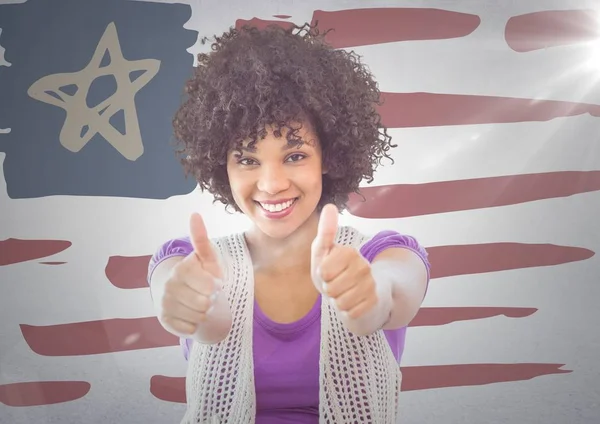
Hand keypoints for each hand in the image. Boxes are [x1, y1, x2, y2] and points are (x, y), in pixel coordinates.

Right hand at [159, 213, 223, 336]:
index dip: (217, 286)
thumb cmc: (201, 274)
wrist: (182, 294)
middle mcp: (169, 286)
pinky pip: (189, 329)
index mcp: (181, 269)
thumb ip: (201, 239)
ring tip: (200, 303)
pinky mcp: (164, 320)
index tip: (214, 282)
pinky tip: (190, 314)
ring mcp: (164, 303)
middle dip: (211, 300)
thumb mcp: (207, 258)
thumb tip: (195, 214)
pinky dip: (194, 324)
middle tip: (207, 295)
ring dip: (204, 312)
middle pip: (205, 303)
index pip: (210, 286)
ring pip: (199, 317)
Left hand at [310, 204, 379, 319]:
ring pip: (340, 302)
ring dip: (337, 301)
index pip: (322, 271)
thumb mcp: (323, 253)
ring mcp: (371, 284)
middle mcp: (363, 265)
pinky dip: (347, 311)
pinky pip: (350, 313)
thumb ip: (325, 232)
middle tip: (336, 284)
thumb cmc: (335, 272)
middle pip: (330, 288)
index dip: (321, 275)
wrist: (357, 294)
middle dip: (328, 290)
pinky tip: (352, 303)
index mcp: (350, 252)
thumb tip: (330, 206)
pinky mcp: (374, 301)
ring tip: (343, 293)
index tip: (328, 272)